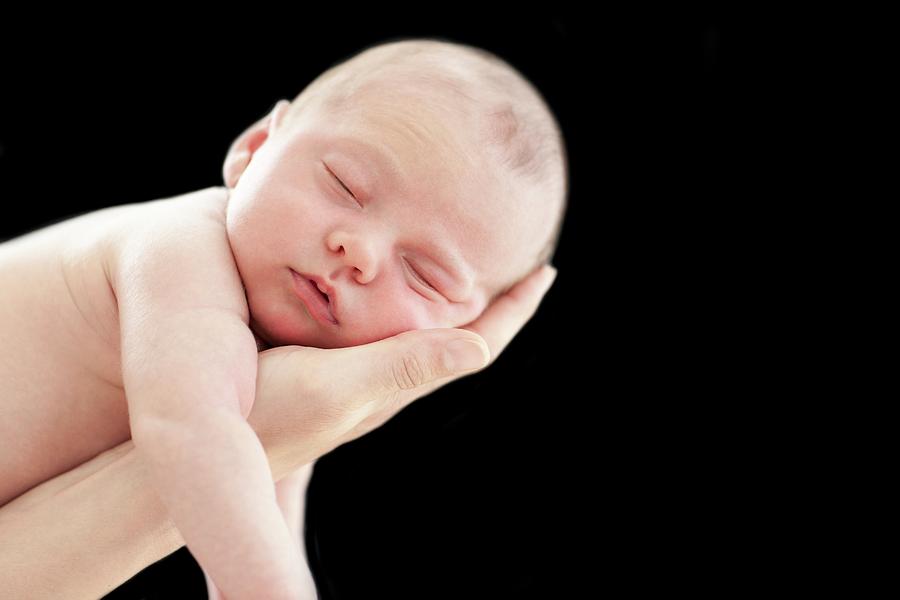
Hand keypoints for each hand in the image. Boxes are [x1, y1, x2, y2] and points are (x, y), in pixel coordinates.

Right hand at [247, 263, 557, 477]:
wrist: (201, 442)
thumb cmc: (266, 415)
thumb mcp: (336, 388)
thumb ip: (404, 367)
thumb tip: (485, 350)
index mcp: (398, 377)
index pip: (474, 341)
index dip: (513, 309)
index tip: (545, 270)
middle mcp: (384, 373)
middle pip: (456, 331)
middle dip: (488, 296)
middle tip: (514, 257)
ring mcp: (353, 366)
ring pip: (418, 323)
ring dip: (447, 293)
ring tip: (462, 259)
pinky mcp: (320, 356)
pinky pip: (376, 317)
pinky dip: (396, 291)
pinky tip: (383, 277)